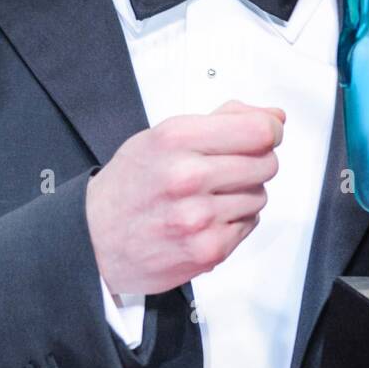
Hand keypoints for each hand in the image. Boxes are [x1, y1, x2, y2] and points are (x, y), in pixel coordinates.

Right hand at [85, 100, 284, 296]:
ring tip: (208, 196)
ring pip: (260, 195)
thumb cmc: (128, 186)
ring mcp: (199, 217)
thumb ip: (222, 121)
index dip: (269, 129)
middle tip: (226, 167)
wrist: (94, 238)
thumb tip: (274, 117)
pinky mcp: (208, 250)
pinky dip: (234, 221)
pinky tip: (206, 218)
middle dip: (254, 162)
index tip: (265, 133)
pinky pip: (249, 224)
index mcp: (176, 139)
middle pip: (266, 162)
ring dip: (243, 194)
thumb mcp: (162, 136)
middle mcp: (188, 177)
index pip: (259, 130)